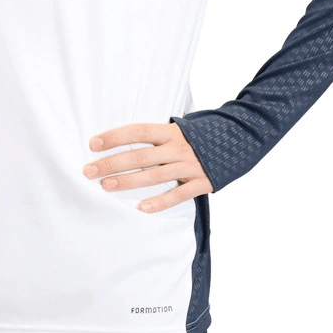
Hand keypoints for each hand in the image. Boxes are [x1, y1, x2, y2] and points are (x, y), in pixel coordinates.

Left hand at [83, 121, 213, 211]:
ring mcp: (190, 166)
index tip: (93, 143)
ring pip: (154, 176)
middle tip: (89, 171)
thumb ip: (162, 130)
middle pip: (140, 156)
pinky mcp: (202, 182)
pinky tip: (142, 208)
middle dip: (112, 163)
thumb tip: (134, 131)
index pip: (138, 131)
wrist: (243, 139)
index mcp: (172, 131)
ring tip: (106, 186)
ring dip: (128, 182)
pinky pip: (178, 195)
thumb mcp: (184, 125)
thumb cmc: (206, 132)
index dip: (115, 137)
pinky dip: (160, 202)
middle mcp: (179, 147)